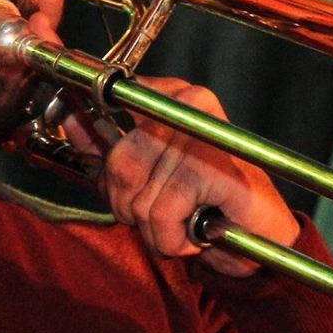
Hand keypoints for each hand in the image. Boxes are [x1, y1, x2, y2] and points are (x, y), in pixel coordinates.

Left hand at [65, 77, 297, 276]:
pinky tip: (200, 232)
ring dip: (156, 229)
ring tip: (188, 223)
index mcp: (173, 93)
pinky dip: (173, 239)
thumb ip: (109, 147)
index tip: (115, 158)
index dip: (101, 142)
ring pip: (137, 197)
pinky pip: (160, 216)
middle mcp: (189, 102)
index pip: (110, 107)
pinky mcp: (211, 168)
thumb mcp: (150, 173)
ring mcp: (201, 133)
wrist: (262, 235)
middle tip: (167, 214)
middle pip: (119, 163)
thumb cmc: (206, 203)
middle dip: (133, 206)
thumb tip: (70, 119)